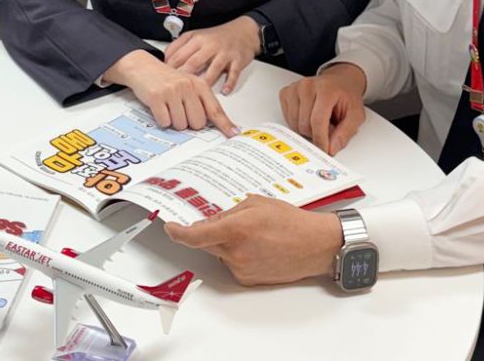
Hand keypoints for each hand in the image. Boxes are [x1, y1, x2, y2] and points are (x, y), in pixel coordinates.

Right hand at [103, 50, 238, 136]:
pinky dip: (162, 119)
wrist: (145, 68)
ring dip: (174, 121)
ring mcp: (172, 91)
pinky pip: (165, 122)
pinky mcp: (157, 97)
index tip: (233, 133)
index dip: (224, 124)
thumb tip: (215, 124)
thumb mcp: (190, 86)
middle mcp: (188, 87)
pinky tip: (160, 107)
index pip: (215, 109)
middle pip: (198, 123)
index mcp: (200, 85)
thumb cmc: (170, 80)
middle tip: (181, 111)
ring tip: (170, 107)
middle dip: (189, 123)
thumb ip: (203, 102)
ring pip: (180, 125)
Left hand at [164, 16, 260, 93]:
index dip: (169, 68)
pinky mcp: (238, 60)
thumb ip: (179, 45)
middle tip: (176, 90)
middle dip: (184, 76)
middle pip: (194, 62)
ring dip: (205, 81)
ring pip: (213, 69)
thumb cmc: (217, 36)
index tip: (163, 79)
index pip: (179, 54)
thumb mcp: (196, 35)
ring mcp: (224, 53)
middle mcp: (210, 45)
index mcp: (197, 39)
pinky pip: (233, 73)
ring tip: (197, 94)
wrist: (243, 31)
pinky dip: (229, 82)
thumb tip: (164, 59)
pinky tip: (224, 91)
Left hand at [164, 195, 342, 285]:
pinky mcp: (247, 279)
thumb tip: (210, 223)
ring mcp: (240, 268)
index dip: (178, 232)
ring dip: (226, 242)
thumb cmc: (291, 221)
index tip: (170, 228)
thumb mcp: (257, 204)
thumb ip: (229, 212)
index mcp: (237, 229)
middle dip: (208, 232)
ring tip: (254, 233)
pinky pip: (231, 263)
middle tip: (222, 222)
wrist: (313, 246)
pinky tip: (258, 246)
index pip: (195, 235)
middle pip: (205, 243)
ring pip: (219, 253)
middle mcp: (235, 252)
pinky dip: (236, 254)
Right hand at [279, 63, 366, 155]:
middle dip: (316, 134)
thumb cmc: (347, 96)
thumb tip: (331, 148)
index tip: (325, 150)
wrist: (340, 81)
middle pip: (304, 125)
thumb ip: (345, 132)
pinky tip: (308, 116)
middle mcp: (308, 86)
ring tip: (319, 121)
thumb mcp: (356, 115)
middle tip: (328, 128)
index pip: (317, 121)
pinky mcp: (286, 93)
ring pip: (294, 124)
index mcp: (326, 89)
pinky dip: (298, 123)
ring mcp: (295, 88)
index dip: (321, 140)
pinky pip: (287, 119)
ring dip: (307, 130)